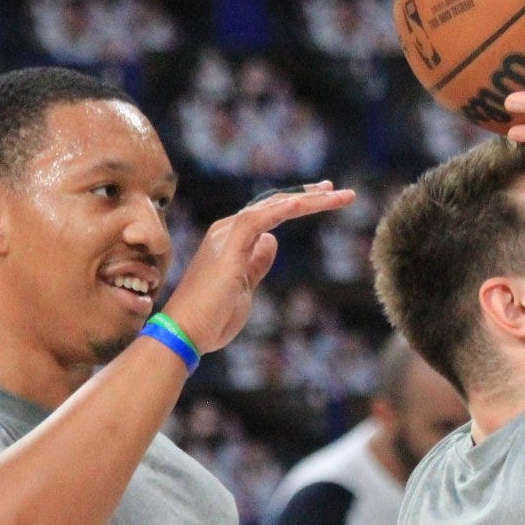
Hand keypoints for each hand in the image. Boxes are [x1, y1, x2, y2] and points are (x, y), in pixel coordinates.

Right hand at [159, 181, 354, 352]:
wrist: (185, 333)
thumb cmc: (212, 316)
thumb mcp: (245, 286)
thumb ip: (257, 262)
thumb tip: (272, 241)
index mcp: (232, 239)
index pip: (269, 213)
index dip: (297, 203)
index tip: (325, 197)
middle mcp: (227, 230)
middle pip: (274, 204)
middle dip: (308, 196)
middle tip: (339, 191)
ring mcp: (226, 236)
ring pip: (272, 206)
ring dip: (307, 199)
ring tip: (337, 196)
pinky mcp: (228, 248)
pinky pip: (257, 219)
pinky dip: (282, 209)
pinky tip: (305, 203)